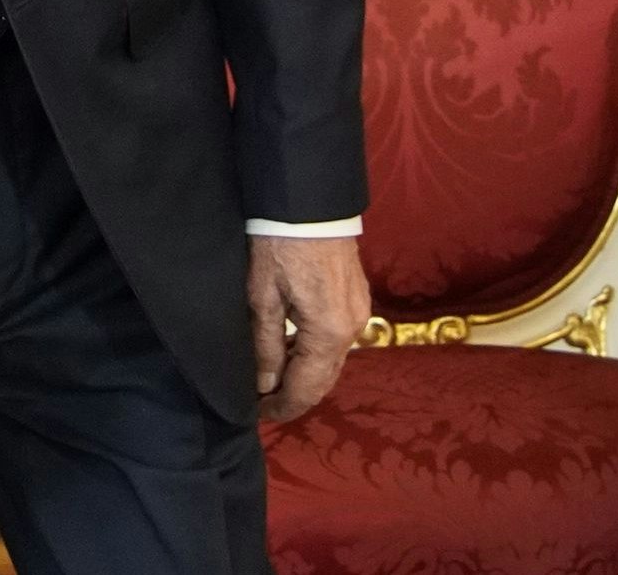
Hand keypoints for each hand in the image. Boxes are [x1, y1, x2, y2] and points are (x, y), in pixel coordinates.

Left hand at [248, 234, 371, 421]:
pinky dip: (316, 355)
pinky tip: (293, 353)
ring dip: (306, 376)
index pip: (307, 387)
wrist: (308, 202)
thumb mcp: (262, 296)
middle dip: (295, 396)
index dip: (282, 406)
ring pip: (333, 360)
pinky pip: (338, 340)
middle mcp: (353, 328)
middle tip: (263, 405)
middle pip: (325, 378)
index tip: (258, 415)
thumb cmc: (278, 244)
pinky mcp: (357, 298)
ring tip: (273, 383)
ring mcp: (359, 312)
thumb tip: (266, 384)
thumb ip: (266, 344)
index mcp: (329, 332)